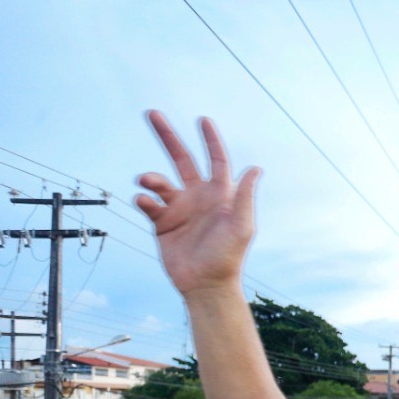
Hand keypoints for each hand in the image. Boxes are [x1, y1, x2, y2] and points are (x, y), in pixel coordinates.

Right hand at [136, 111, 260, 297]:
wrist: (206, 284)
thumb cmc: (228, 256)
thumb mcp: (241, 226)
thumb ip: (244, 196)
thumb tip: (255, 168)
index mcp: (219, 194)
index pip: (216, 160)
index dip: (211, 140)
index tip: (203, 120)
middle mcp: (198, 197)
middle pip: (182, 159)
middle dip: (168, 137)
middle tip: (152, 114)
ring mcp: (179, 208)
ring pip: (160, 181)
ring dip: (151, 177)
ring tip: (147, 180)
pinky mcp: (162, 223)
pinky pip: (148, 203)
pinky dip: (143, 199)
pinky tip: (145, 202)